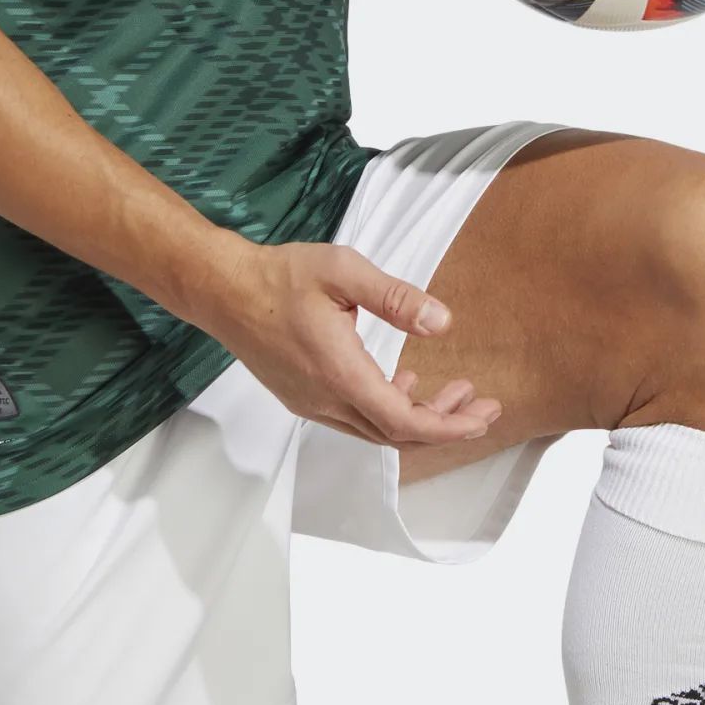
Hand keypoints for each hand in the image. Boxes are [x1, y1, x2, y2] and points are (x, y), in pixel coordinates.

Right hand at [194, 234, 502, 445]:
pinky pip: (355, 417)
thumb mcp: (343, 271)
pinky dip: (388, 408)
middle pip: (395, 434)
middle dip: (445, 425)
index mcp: (340, 374)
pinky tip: (401, 378)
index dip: (448, 427)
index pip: (403, 422)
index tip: (481, 415)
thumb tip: (442, 323)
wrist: (223, 290)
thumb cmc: (279, 277)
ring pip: (375, 429)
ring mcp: (312, 403)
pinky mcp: (303, 395)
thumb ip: (395, 297)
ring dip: (417, 417)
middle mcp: (326, 401)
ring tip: (452, 391)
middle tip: (481, 406)